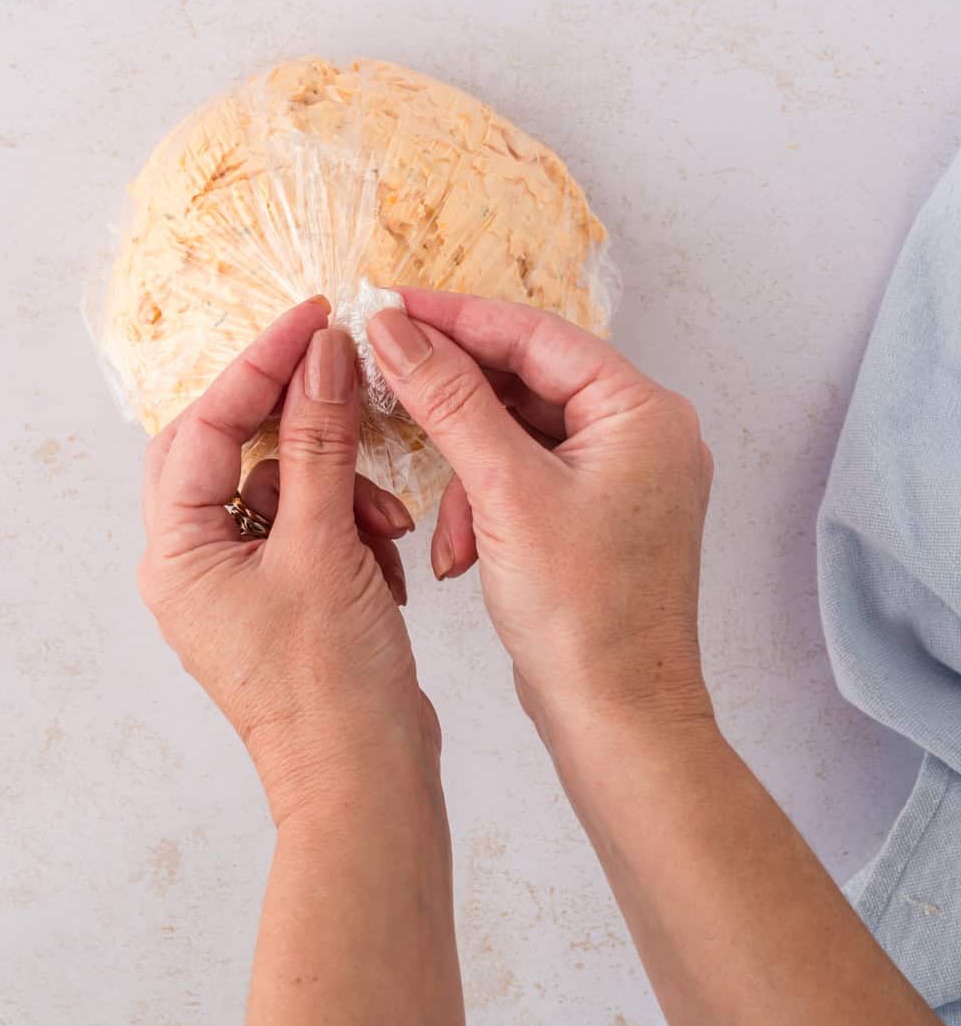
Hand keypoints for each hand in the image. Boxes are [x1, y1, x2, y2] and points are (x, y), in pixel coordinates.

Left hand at [138, 298, 439, 826]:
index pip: (206, 426)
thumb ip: (317, 440)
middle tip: (342, 380)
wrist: (367, 787)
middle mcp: (193, 563)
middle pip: (230, 449)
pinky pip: (307, 526)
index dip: (260, 364)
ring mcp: (237, 582)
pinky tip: (385, 557)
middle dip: (294, 420)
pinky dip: (348, 524)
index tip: (312, 318)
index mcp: (176, 551)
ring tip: (384, 521)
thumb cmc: (332, 684)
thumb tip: (319, 352)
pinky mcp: (283, 597)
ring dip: (337, 484)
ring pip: (278, 485)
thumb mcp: (324, 545)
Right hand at [366, 292, 713, 742]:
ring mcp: (621, 474)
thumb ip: (448, 400)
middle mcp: (642, 433)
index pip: (535, 334)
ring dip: (466, 468)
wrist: (619, 720)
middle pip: (525, 378)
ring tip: (443, 524)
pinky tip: (462, 552)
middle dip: (455, 404)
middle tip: (384, 384)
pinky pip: (524, 474)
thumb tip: (395, 329)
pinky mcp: (595, 512)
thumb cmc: (586, 616)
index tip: (388, 306)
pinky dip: (484, 502)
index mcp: (642, 412)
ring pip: (516, 430)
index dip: (455, 317)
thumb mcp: (504, 493)